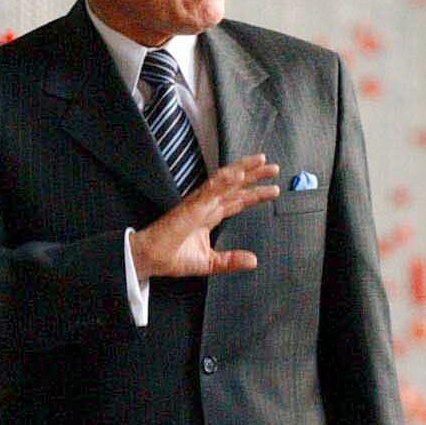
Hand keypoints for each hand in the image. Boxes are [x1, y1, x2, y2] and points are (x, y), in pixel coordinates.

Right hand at [129, 154, 279, 279]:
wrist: (151, 259)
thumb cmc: (173, 257)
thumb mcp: (210, 263)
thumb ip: (231, 261)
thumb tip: (254, 261)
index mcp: (210, 215)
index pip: (237, 200)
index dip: (255, 193)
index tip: (272, 188)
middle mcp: (207, 205)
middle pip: (235, 185)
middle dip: (255, 176)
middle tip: (274, 167)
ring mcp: (200, 203)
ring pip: (226, 181)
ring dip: (244, 170)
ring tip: (262, 162)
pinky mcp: (191, 206)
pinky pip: (210, 190)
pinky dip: (224, 181)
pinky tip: (238, 173)